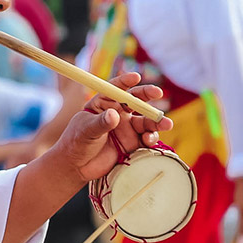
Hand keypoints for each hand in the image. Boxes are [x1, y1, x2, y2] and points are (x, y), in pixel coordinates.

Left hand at [54, 72, 172, 182]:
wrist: (77, 166)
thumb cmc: (76, 142)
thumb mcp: (86, 130)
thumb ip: (101, 123)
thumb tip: (114, 114)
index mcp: (104, 103)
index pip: (116, 89)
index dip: (126, 81)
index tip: (136, 77)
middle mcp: (118, 113)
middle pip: (136, 101)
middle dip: (148, 96)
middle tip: (158, 93)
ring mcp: (127, 128)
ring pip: (146, 121)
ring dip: (156, 122)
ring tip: (166, 124)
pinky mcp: (132, 144)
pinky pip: (146, 138)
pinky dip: (151, 138)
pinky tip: (149, 140)